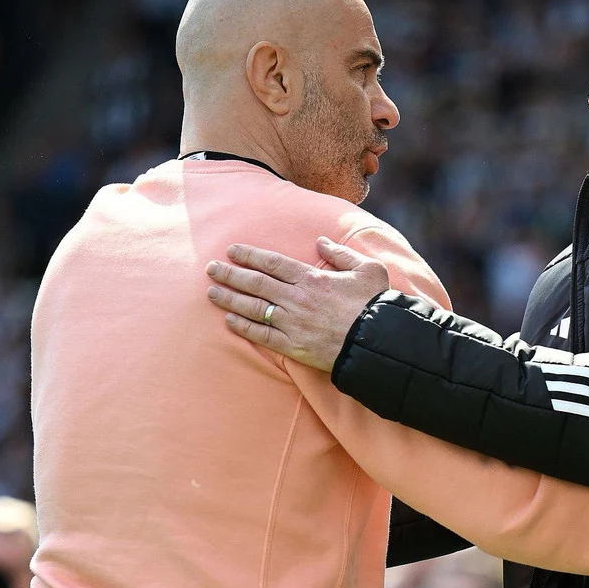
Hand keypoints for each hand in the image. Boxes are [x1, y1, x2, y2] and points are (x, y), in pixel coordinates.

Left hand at [206, 237, 389, 370]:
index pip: (272, 263)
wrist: (377, 342)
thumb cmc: (374, 303)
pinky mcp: (293, 346)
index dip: (249, 255)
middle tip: (211, 269)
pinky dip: (244, 327)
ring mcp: (293, 323)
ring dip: (229, 299)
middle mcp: (297, 299)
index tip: (232, 251)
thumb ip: (341, 253)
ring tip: (211, 293)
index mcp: (312, 278)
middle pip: (255, 283)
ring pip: (253, 308)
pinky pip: (262, 335)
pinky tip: (229, 321)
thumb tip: (321, 241)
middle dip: (230, 275)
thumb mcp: (367, 268)